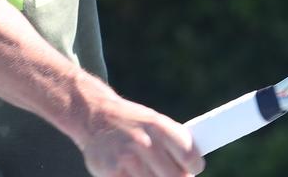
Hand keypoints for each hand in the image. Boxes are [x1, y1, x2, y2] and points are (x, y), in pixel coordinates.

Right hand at [78, 94, 203, 176]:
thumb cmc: (131, 122)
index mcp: (158, 126)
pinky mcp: (112, 173)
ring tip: (148, 171)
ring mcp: (127, 159)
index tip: (192, 170)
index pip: (189, 157)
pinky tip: (133, 173)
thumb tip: (192, 170)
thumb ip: (172, 143)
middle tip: (171, 174)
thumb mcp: (154, 121)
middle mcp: (143, 142)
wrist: (92, 115)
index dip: (195, 167)